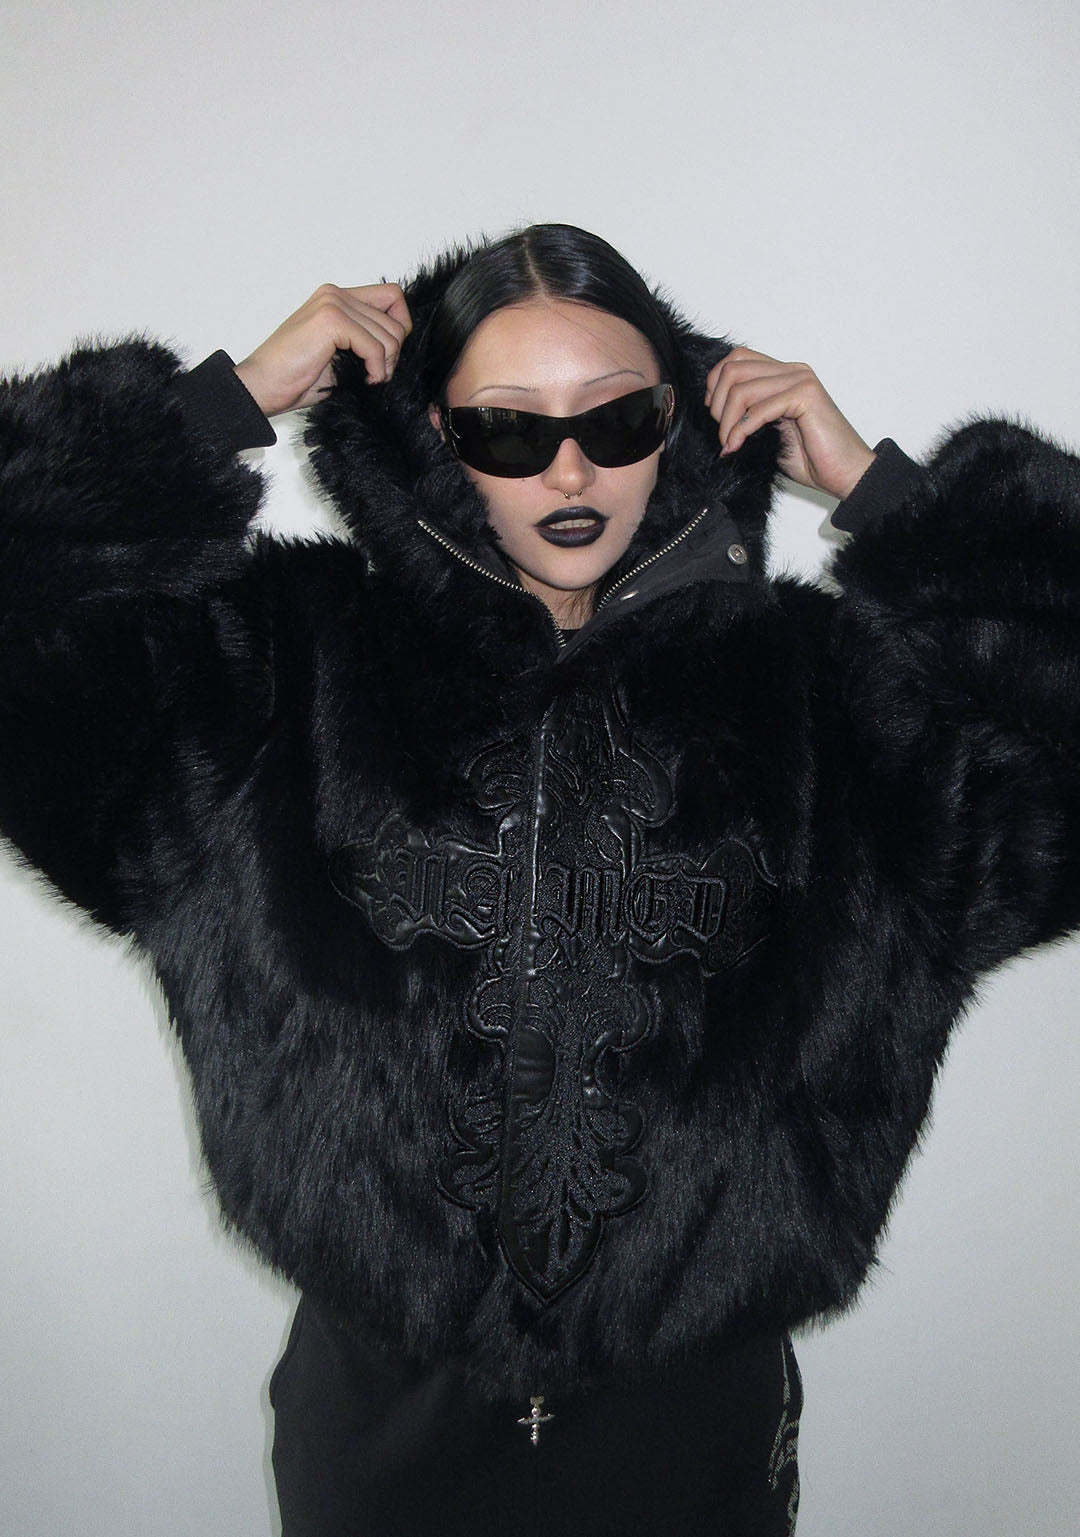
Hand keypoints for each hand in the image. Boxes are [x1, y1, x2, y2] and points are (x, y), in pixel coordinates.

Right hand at [233, 283, 412, 416]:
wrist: (263, 386)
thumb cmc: (296, 377)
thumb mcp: (340, 354)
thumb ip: (364, 339)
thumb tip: (398, 345)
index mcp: (337, 298)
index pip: (392, 297)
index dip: (399, 327)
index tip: (386, 356)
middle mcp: (336, 294)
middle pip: (395, 319)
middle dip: (394, 354)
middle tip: (376, 374)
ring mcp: (333, 304)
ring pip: (390, 334)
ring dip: (386, 365)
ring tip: (368, 379)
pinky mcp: (331, 320)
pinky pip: (376, 347)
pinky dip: (376, 369)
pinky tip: (365, 381)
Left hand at [704, 346, 874, 499]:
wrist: (846, 475)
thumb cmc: (812, 459)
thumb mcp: (769, 432)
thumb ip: (748, 413)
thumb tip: (716, 410)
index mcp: (784, 374)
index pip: (737, 358)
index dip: (716, 383)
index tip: (716, 416)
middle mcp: (792, 371)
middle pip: (734, 368)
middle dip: (717, 404)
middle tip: (722, 434)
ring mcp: (800, 380)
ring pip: (741, 388)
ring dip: (726, 422)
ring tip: (729, 445)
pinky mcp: (805, 396)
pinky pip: (758, 409)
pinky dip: (741, 430)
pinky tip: (736, 447)